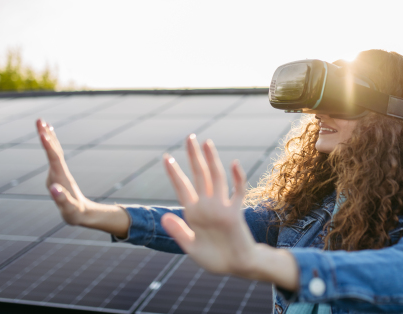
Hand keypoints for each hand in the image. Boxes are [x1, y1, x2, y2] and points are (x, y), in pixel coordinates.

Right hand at [36, 119, 89, 225]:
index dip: (48, 146)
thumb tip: (54, 189)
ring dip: (48, 136)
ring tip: (42, 122)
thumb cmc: (75, 213)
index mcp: (62, 177)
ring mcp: (59, 171)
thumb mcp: (69, 209)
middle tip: (39, 119)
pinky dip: (50, 145)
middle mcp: (61, 171)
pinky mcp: (57, 173)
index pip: (54, 159)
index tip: (42, 134)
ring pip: (54, 150)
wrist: (84, 213)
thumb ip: (62, 199)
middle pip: (54, 150)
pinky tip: (48, 138)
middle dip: (46, 135)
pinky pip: (53, 155)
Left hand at [161, 134, 257, 275]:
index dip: (174, 173)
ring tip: (206, 142)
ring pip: (216, 178)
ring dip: (212, 161)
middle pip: (199, 175)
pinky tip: (234, 164)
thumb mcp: (191, 248)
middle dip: (193, 156)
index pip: (182, 188)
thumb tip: (164, 216)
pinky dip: (237, 179)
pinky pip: (238, 192)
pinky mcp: (235, 213)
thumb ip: (178, 232)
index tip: (166, 157)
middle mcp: (207, 206)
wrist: (237, 266)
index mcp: (194, 213)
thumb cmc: (215, 259)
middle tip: (189, 137)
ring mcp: (222, 207)